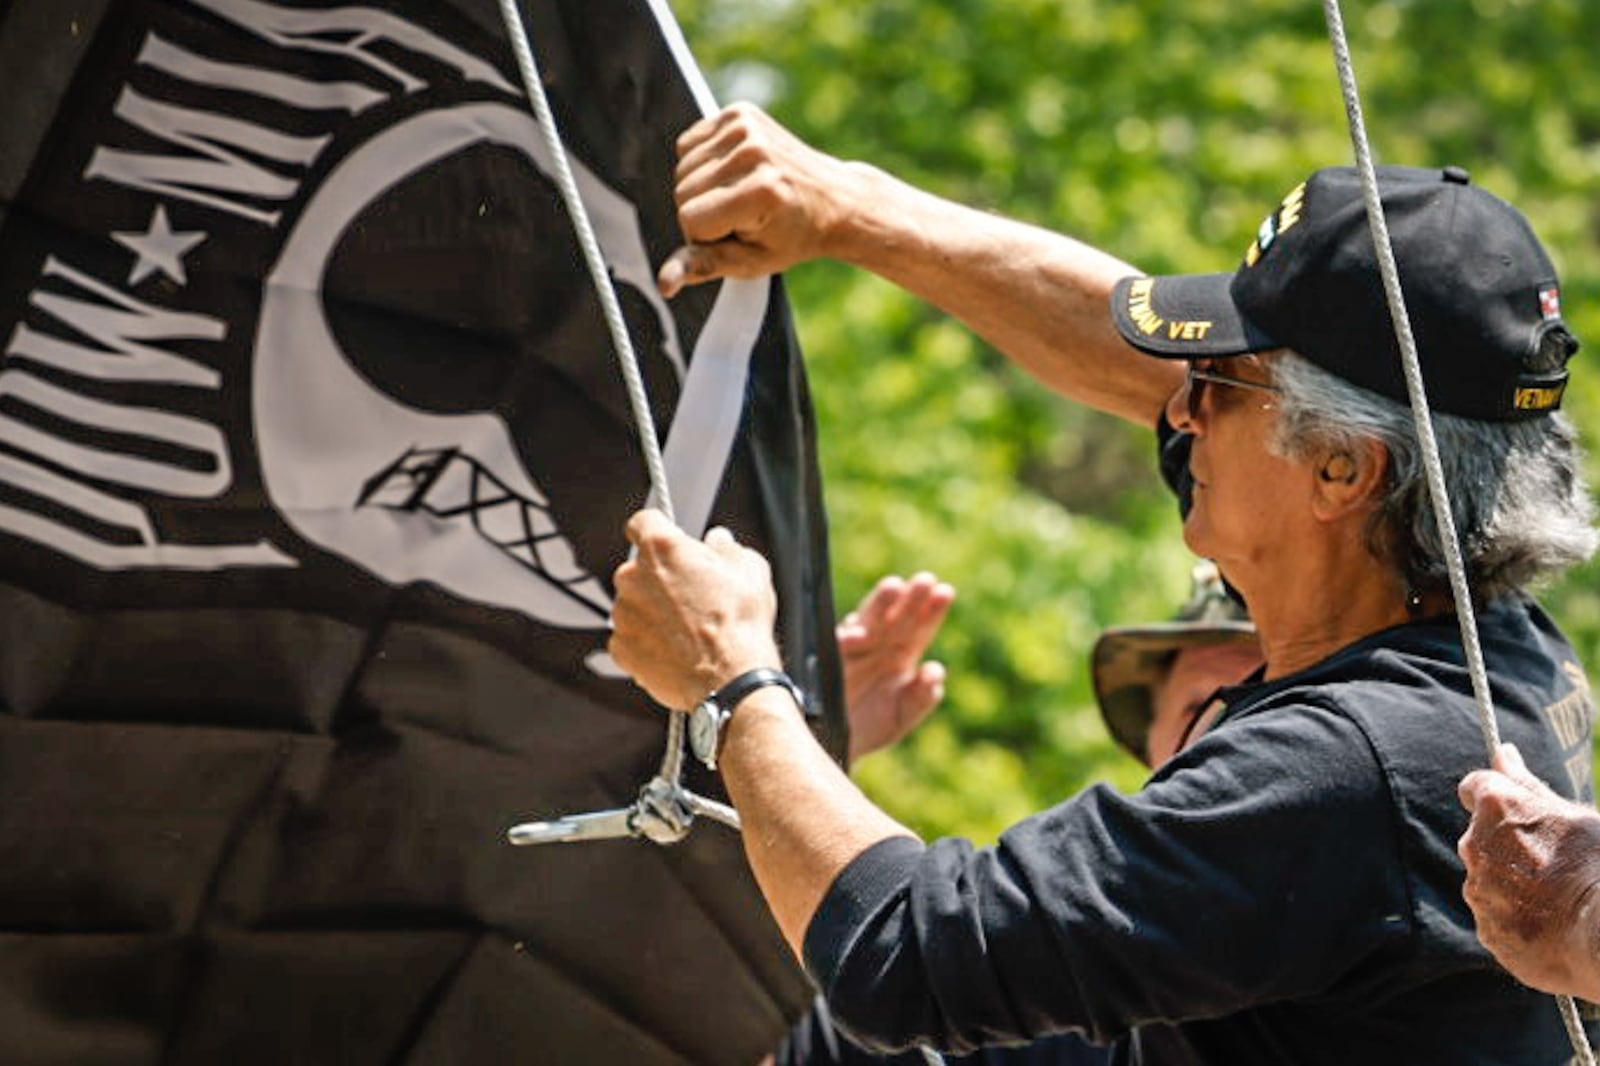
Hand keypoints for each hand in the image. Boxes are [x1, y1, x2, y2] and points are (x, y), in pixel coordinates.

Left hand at [610, 510, 781, 710]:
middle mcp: (633, 576)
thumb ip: (727, 547)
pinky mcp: (621, 647)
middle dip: (661, 577)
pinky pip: (630, 635)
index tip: (667, 539)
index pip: (643, 521)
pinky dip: (647, 640)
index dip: (657, 529)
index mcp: (661, 548)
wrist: (730, 679)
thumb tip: (719, 541)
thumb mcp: (750, 568)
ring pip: (634, 603)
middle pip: (640, 567)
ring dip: (654, 610)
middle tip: (692, 595)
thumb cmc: (740, 623)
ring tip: (688, 628)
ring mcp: (623, 614)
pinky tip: (675, 649)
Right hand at [659, 103, 866, 297]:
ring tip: (741, 194)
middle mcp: (753, 153)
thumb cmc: (792, 237)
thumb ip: (704, 267)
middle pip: (681, 192)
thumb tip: (665, 283)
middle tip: (743, 215)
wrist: (834, 200)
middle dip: (702, 211)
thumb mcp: (752, 262)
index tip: (739, 234)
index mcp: (760, 192)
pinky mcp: (740, 112)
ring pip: (681, 168)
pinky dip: (702, 162)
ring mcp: (747, 127)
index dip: (706, 237)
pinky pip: (688, 143)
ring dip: (701, 187)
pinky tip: (733, 172)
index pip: (690, 220)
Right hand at [839, 573, 954, 762]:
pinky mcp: (830, 662)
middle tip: (925, 580)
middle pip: (897, 618)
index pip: (921, 628)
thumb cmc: (873, 726)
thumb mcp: (904, 716)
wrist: (837, 748)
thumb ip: (923, 696)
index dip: (932, 611)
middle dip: (910, 599)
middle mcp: (879, 646)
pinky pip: (838, 648)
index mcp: (902, 654)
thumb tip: (935, 671)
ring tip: (893, 587)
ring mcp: (855, 651)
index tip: (945, 592)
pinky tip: (857, 635)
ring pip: (868, 622)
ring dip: (879, 605)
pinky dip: (846, 640)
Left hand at [1457, 744, 1599, 999]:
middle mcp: (1473, 845)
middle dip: (1508, 847)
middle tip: (1554, 863)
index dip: (1498, 798)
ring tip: (1561, 901)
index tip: (1517, 811)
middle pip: (1482, 839)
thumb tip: (1501, 752)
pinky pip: (1498, 921)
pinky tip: (1554, 928)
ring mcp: (1478, 891)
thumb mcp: (1574, 816)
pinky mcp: (1488, 932)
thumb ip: (1527, 785)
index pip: (1477, 787)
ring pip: (1489, 882)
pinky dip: (1519, 922)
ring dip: (1513, 886)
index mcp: (1496, 806)